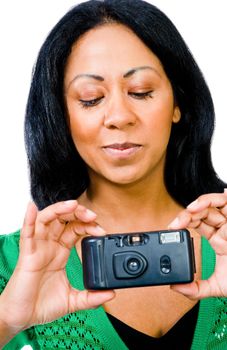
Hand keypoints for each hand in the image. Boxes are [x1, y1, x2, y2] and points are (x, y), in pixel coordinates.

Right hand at [0, 200, 113, 335]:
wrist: (23, 317)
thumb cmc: (42, 305)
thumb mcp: (72, 300)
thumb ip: (92, 297)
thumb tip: (111, 294)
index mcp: (60, 253)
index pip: (75, 229)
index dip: (88, 226)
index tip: (102, 231)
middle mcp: (49, 246)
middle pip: (64, 219)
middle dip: (79, 213)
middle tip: (92, 216)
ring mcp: (38, 248)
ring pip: (47, 219)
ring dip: (60, 209)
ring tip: (74, 206)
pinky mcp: (27, 254)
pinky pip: (26, 232)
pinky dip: (29, 219)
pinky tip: (32, 207)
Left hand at [168, 190, 226, 299]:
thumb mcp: (218, 287)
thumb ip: (196, 289)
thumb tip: (175, 287)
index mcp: (219, 240)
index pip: (198, 224)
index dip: (183, 223)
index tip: (171, 229)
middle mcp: (226, 229)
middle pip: (203, 212)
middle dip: (187, 214)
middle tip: (176, 223)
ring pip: (216, 202)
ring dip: (201, 203)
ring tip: (190, 209)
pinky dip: (220, 197)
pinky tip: (212, 199)